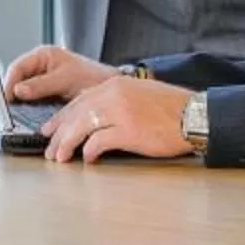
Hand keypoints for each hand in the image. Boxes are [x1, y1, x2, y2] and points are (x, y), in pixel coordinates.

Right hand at [4, 45, 115, 102]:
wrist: (110, 90)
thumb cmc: (92, 78)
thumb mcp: (65, 80)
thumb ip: (41, 85)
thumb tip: (18, 90)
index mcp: (43, 55)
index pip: (17, 67)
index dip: (8, 83)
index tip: (6, 98)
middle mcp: (39, 66)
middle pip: (16, 80)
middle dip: (12, 94)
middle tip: (9, 109)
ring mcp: (41, 80)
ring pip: (21, 92)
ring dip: (19, 103)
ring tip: (16, 113)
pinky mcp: (45, 94)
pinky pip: (30, 101)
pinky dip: (28, 108)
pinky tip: (27, 115)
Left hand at [43, 77, 192, 164]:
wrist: (195, 115)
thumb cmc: (171, 108)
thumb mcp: (139, 94)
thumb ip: (116, 100)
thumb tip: (95, 118)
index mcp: (115, 85)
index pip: (79, 101)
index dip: (62, 117)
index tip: (51, 129)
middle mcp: (113, 95)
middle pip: (75, 114)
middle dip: (58, 133)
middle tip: (49, 148)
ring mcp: (120, 112)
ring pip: (81, 127)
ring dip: (66, 144)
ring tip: (60, 157)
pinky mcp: (128, 131)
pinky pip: (99, 142)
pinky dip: (89, 151)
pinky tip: (87, 159)